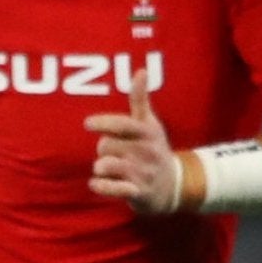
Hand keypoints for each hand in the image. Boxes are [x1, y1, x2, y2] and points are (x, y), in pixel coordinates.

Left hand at [85, 68, 183, 213]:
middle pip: (106, 145)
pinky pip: (113, 189)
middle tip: (112, 153)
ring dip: (100, 167)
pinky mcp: (139, 192)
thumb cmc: (154, 148)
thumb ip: (140, 99)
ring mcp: (144, 173)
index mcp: (147, 132)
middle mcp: (147, 152)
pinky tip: (96, 183)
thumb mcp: (149, 124)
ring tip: (107, 168)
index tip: (88, 123)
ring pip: (106, 165)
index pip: (123, 125)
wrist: (173, 185)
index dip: (105, 123)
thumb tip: (140, 69)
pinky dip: (101, 186)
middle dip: (103, 149)